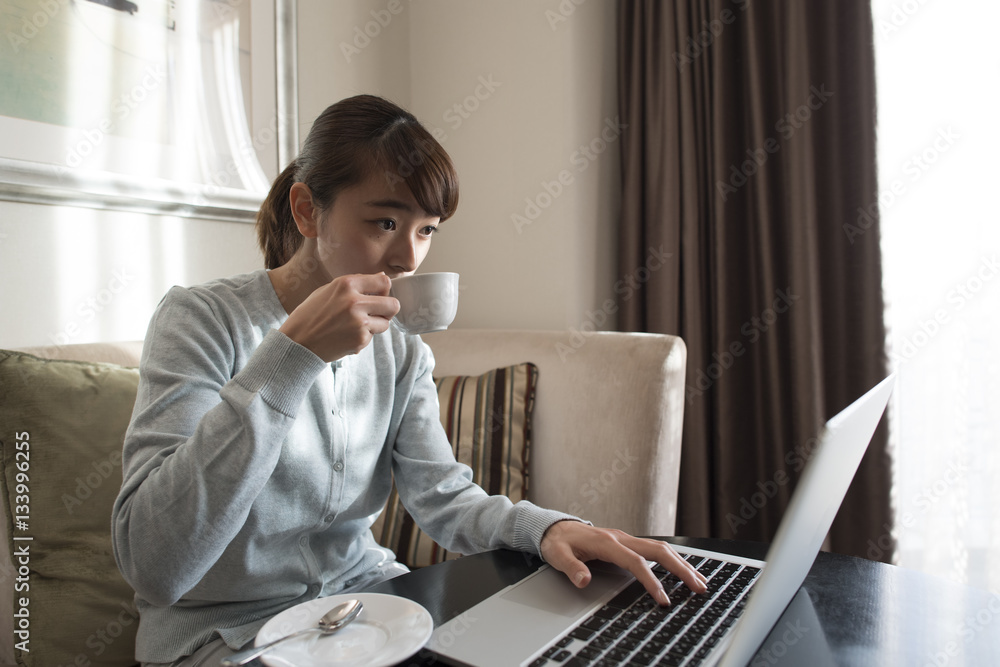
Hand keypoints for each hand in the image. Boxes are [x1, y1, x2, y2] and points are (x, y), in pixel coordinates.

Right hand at [279, 273, 399, 361]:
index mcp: (346, 284)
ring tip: (356, 325)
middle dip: (388, 309)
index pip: (384, 281)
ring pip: (386, 323)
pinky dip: (363, 337)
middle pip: (393, 304)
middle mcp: (355, 302)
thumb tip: (382, 277)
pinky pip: (372, 337)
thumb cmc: (310, 315)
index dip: (384, 289)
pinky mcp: (360, 340)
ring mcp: (359, 323)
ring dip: (376, 325)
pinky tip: (346, 336)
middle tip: (378, 313)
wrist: (297, 342)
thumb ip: (355, 284)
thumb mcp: (328, 290)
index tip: (379, 295)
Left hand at [540, 521, 707, 605]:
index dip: (651, 581)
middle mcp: (621, 538)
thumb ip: (571, 568)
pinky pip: (655, 550)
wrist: (555, 527)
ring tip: (700, 581)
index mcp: (607, 543)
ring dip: (682, 563)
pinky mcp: (628, 543)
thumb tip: (583, 580)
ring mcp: (626, 539)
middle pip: (659, 551)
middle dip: (681, 569)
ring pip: (661, 548)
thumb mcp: (558, 555)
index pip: (636, 563)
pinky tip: (683, 569)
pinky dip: (673, 559)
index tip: (663, 599)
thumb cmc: (558, 542)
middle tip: (699, 587)